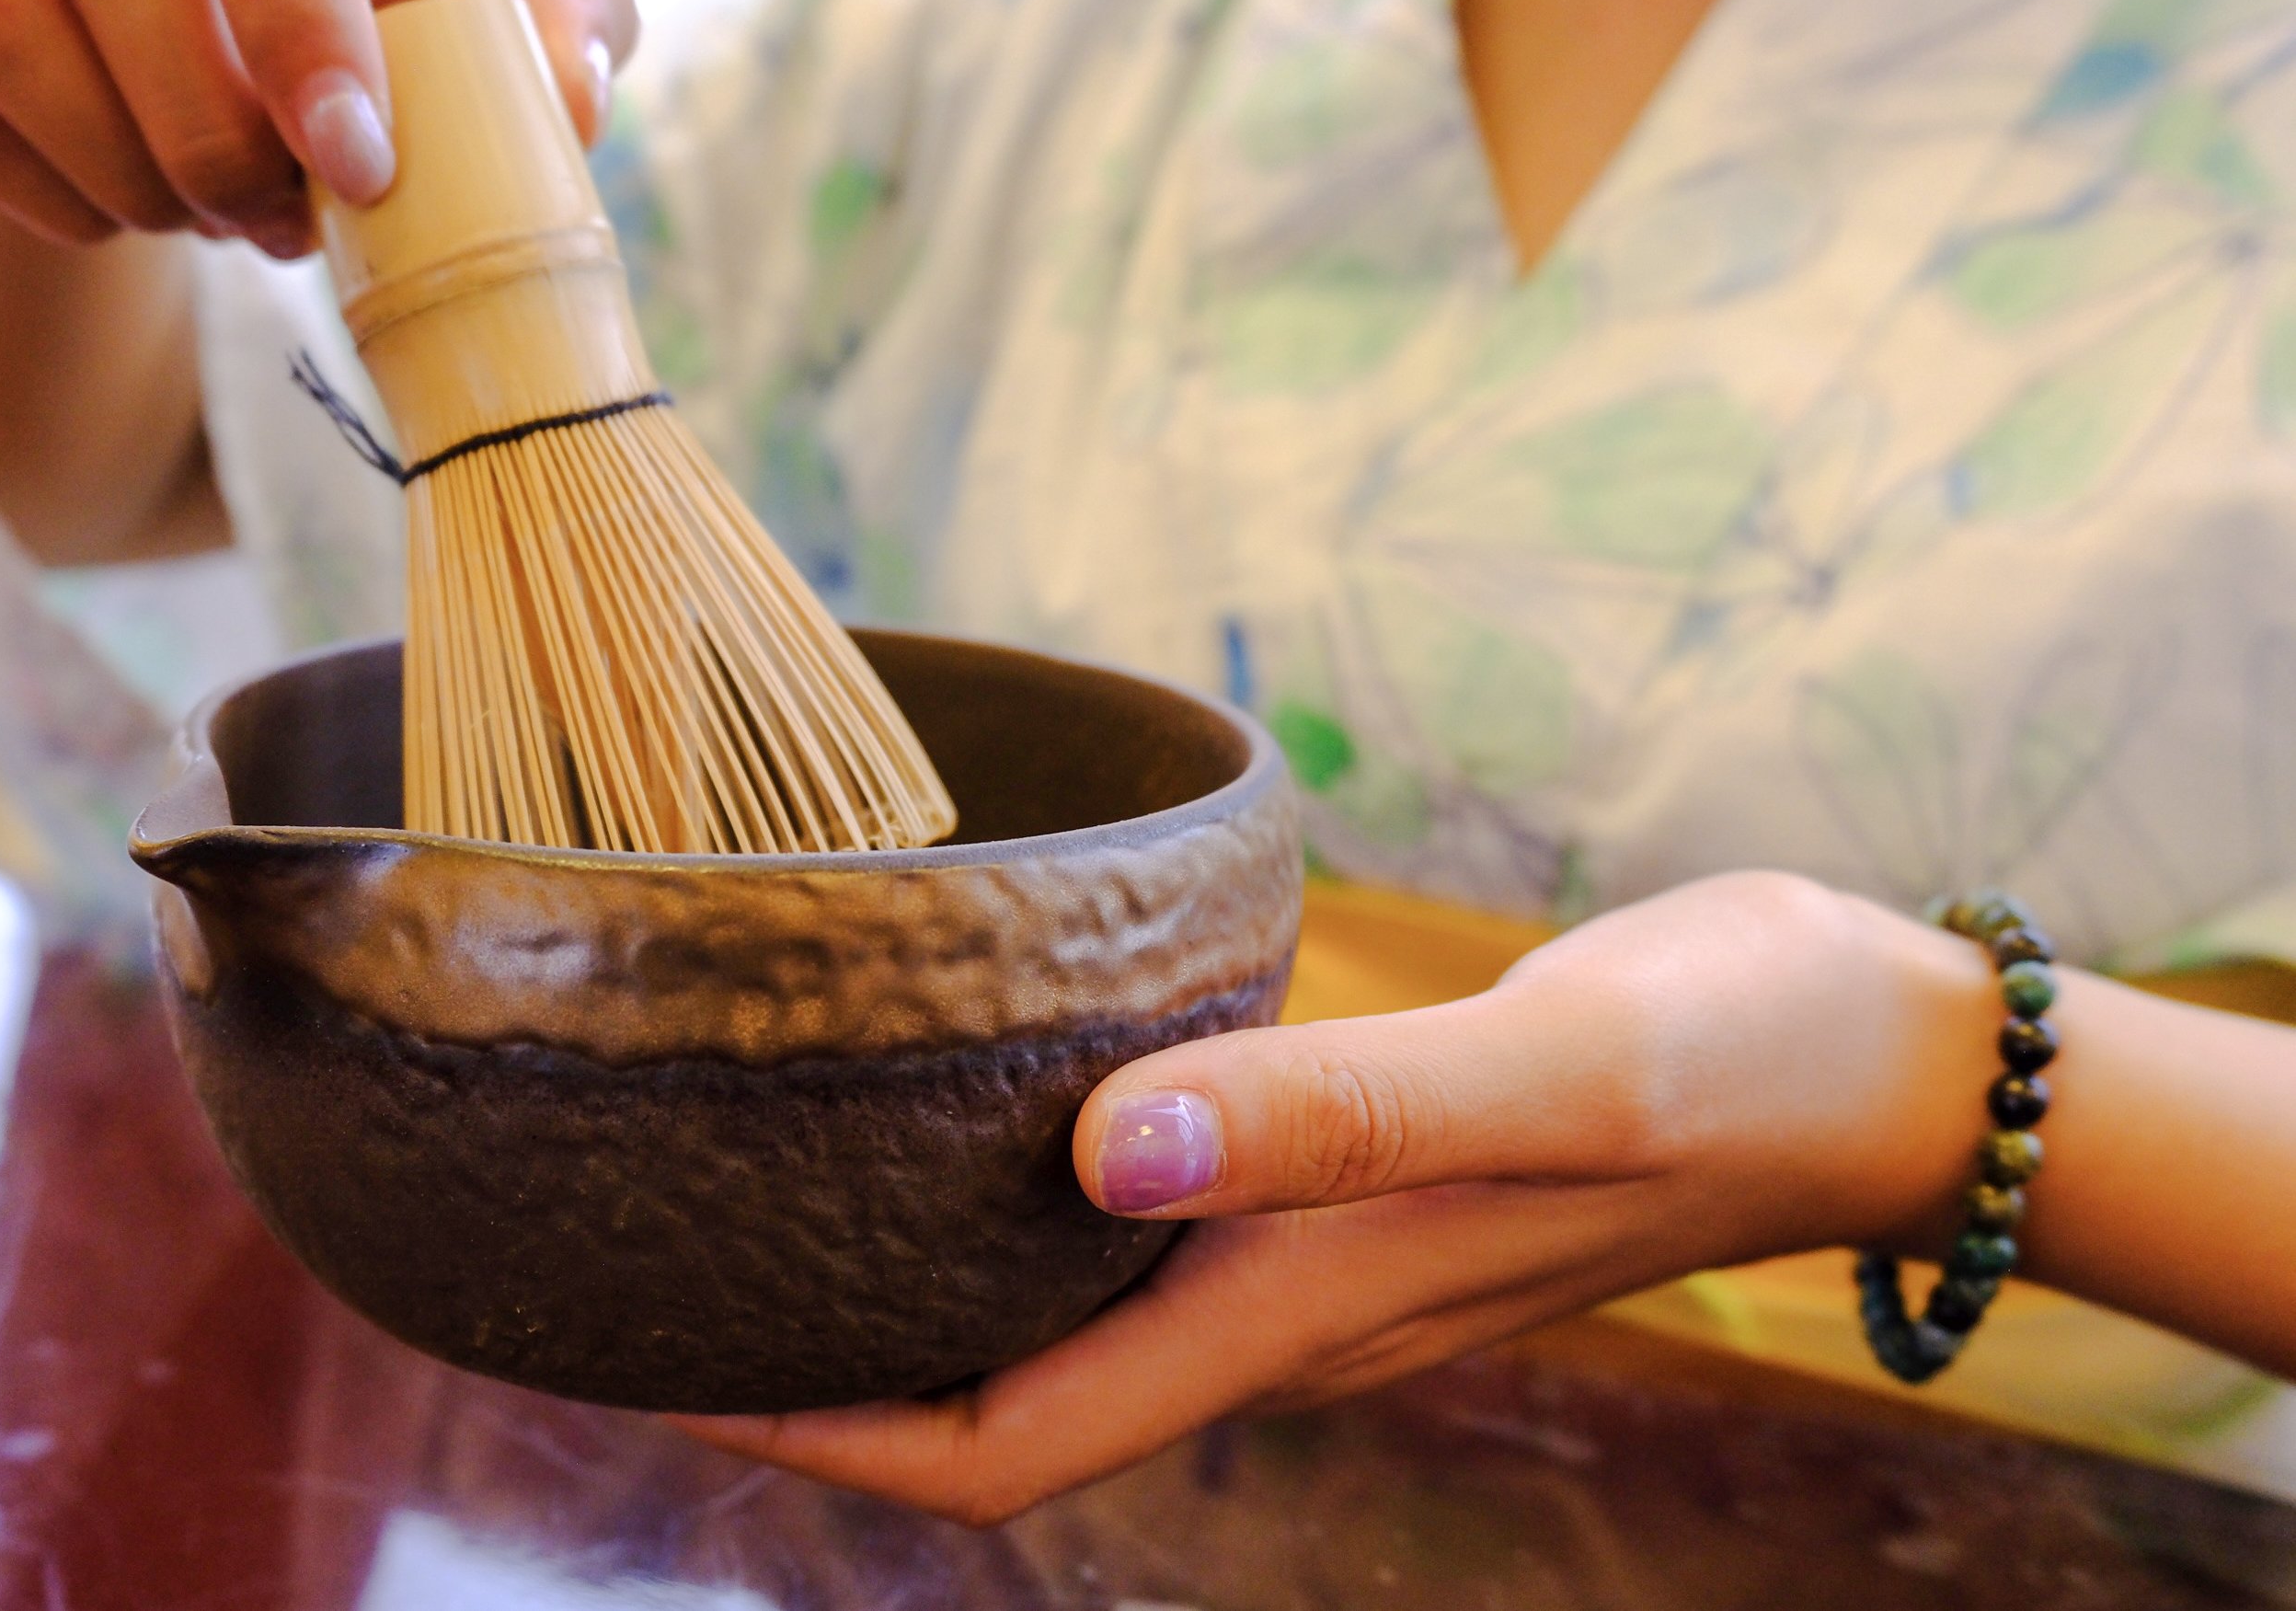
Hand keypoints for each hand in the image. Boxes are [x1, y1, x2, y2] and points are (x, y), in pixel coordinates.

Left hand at [674, 872, 2002, 1524]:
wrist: (1862, 1048)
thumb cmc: (1724, 1057)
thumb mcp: (1536, 1078)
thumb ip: (1328, 1114)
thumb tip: (1098, 1151)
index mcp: (1286, 1317)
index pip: (997, 1450)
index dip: (814, 1433)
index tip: (650, 1366)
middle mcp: (1267, 1311)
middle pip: (986, 1402)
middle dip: (808, 1365)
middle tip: (636, 1264)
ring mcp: (1296, 1252)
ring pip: (1045, 1313)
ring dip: (894, 1279)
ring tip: (738, 1184)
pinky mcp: (1325, 1172)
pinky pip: (1119, 1215)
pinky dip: (1005, 1187)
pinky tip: (943, 1093)